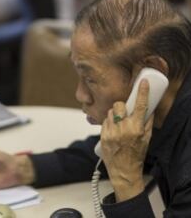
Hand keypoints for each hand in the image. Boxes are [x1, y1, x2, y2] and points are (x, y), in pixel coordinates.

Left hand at [100, 79, 153, 201]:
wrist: (123, 170)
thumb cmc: (136, 155)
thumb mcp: (146, 139)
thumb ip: (147, 123)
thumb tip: (148, 109)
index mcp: (137, 129)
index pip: (141, 106)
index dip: (142, 93)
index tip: (143, 82)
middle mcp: (123, 129)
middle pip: (119, 105)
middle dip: (121, 106)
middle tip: (124, 112)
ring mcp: (112, 132)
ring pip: (110, 112)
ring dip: (114, 115)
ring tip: (118, 124)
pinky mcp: (103, 135)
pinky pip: (104, 121)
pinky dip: (108, 123)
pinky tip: (113, 131)